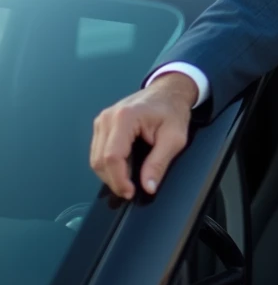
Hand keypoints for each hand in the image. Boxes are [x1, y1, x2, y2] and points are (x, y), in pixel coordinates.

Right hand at [90, 73, 196, 199]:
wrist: (169, 92)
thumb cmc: (173, 111)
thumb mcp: (175, 138)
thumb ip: (159, 163)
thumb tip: (148, 187)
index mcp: (125, 117)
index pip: (112, 157)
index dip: (118, 180)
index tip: (130, 192)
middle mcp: (108, 118)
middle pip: (99, 160)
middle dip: (113, 180)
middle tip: (130, 191)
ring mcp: (102, 121)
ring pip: (95, 158)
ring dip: (109, 174)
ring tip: (128, 181)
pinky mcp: (102, 125)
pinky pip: (98, 151)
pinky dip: (108, 164)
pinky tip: (124, 168)